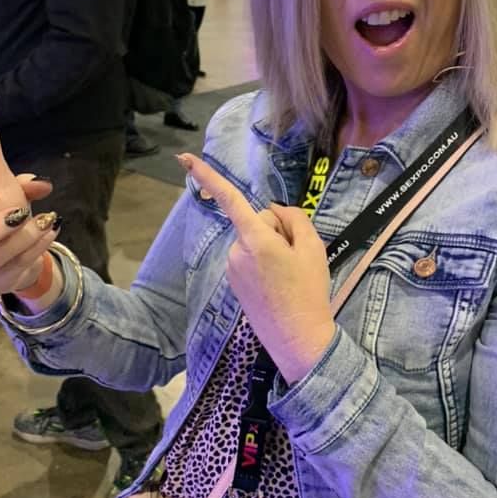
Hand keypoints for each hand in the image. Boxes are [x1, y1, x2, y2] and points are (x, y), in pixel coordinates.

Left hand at [179, 153, 334, 384]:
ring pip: (254, 242)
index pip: (230, 199)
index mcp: (255, 239)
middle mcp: (237, 251)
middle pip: (257, 222)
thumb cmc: (308, 292)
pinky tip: (279, 285)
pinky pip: (250, 260)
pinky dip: (264, 265)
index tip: (184, 157)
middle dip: (276, 231)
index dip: (207, 176)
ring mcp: (232, 269)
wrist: (298, 340)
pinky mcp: (234, 284)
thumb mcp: (313, 248)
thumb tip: (276, 211)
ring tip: (290, 275)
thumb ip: (295, 219)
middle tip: (298, 257)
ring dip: (270, 250)